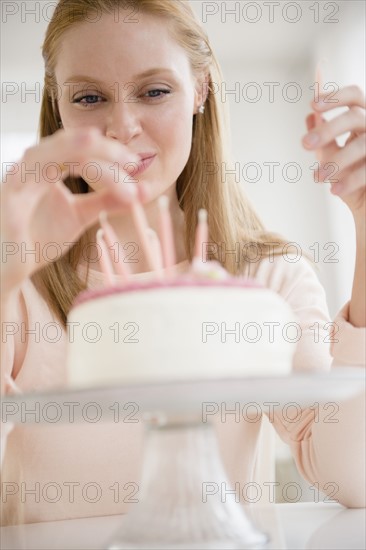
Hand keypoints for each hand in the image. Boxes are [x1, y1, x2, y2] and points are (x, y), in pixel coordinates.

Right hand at [1, 127, 146, 295]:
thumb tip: (141, 191)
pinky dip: (49, 163)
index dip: (111, 153)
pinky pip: (29, 171)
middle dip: (103, 149)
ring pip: (50, 151)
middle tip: (132, 161)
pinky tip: (73, 166)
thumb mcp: (80, 217)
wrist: (8, 268)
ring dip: (80, 149)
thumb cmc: (37, 239)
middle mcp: (34, 166)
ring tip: (104, 147)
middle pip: (70, 144)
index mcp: (50, 167)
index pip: (83, 151)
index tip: (136, 165)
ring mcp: (19, 177)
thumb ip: (107, 202)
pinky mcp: (9, 193)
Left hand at [302, 85, 365, 218]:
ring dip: (336, 161)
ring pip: (362, 145)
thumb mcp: (332, 159)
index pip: (355, 96)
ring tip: (318, 178)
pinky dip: (350, 181)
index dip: (336, 97)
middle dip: (328, 129)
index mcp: (363, 122)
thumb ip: (323, 141)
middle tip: (305, 144)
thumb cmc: (350, 182)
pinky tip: (334, 191)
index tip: (312, 104)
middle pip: (355, 117)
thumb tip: (309, 117)